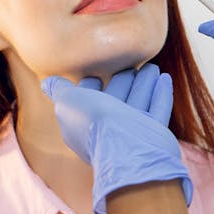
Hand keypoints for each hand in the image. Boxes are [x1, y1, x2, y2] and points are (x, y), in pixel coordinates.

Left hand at [41, 63, 192, 213]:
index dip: (90, 86)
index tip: (97, 71)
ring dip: (144, 83)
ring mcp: (131, 133)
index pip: (87, 100)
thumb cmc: (94, 123)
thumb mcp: (68, 102)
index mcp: (83, 123)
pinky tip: (164, 78)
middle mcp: (106, 129)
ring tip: (152, 66)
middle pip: (115, 99)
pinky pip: (157, 109)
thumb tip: (48, 83)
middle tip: (133, 64)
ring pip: (138, 102)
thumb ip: (59, 91)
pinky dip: (160, 94)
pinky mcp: (153, 134)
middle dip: (123, 81)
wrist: (127, 148)